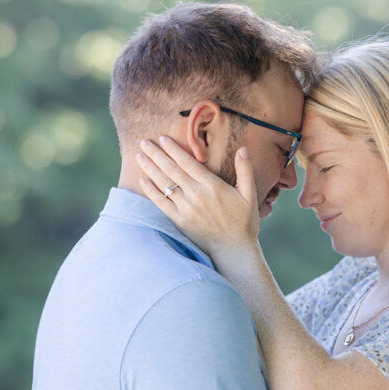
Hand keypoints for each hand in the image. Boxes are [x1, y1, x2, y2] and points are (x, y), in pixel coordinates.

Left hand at [137, 137, 259, 258]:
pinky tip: (142, 180)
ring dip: (150, 168)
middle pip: (172, 170)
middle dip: (156, 154)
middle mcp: (196, 195)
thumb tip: (242, 149)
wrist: (233, 250)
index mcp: (212, 185)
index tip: (162, 139)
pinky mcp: (179, 221)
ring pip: (164, 184)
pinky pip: (161, 203)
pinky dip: (150, 191)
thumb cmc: (244, 222)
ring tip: (139, 156)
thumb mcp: (249, 194)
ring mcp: (186, 208)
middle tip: (144, 142)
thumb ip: (245, 170)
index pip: (188, 162)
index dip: (173, 149)